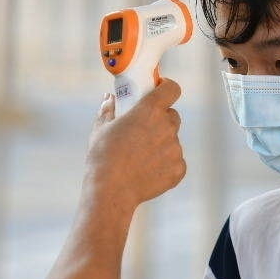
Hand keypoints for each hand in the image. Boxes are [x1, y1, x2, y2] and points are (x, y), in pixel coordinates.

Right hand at [86, 78, 185, 211]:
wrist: (111, 191)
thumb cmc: (103, 157)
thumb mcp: (101, 128)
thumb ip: (108, 109)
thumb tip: (109, 98)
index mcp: (150, 111)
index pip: (171, 89)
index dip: (167, 88)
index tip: (160, 90)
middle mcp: (167, 127)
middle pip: (172, 116)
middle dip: (161, 119)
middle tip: (144, 128)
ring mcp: (175, 149)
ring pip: (172, 140)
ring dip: (162, 143)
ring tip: (140, 156)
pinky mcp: (178, 169)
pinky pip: (175, 161)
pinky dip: (165, 163)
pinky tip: (147, 170)